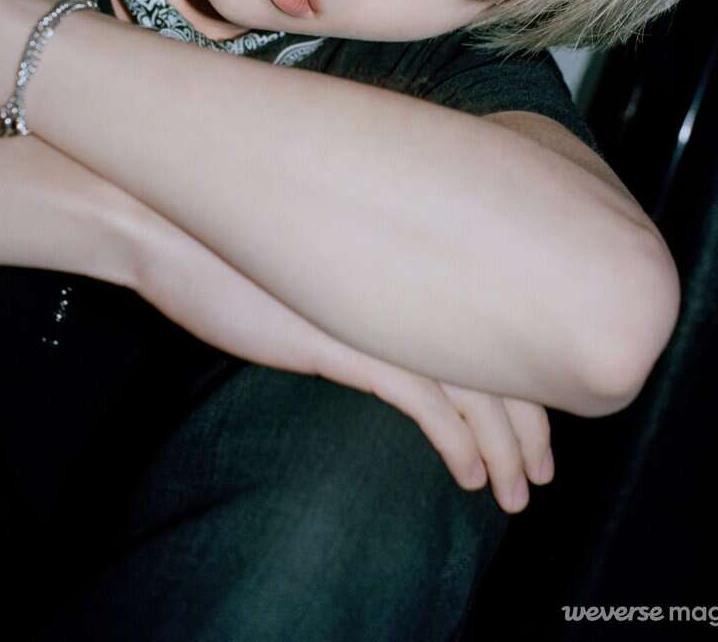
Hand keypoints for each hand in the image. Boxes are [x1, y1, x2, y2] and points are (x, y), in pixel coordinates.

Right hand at [132, 213, 551, 510]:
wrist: (173, 227)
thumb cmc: (236, 240)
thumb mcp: (318, 263)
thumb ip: (366, 285)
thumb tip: (390, 314)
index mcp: (412, 262)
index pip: (501, 319)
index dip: (534, 376)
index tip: (543, 420)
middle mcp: (414, 283)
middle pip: (507, 357)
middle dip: (534, 425)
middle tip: (544, 472)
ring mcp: (387, 310)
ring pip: (480, 387)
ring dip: (508, 448)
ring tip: (518, 490)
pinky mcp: (352, 342)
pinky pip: (429, 403)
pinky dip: (460, 443)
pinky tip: (472, 475)